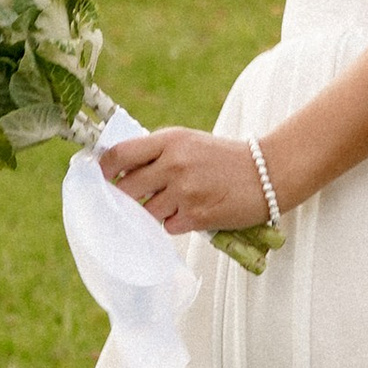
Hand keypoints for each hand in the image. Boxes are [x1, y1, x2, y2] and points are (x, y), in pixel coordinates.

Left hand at [97, 127, 272, 240]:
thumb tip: (118, 169)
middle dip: (123, 198)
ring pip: (146, 211)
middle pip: (125, 188)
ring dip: (153, 212)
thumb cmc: (223, 158)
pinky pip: (168, 226)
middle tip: (129, 200)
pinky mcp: (196, 215)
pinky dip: (174, 223)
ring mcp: (184, 191)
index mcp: (169, 140)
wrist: (267, 173)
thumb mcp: (189, 141)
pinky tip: (190, 213)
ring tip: (173, 203)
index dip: (103, 169)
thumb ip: (156, 152)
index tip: (100, 177)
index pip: (119, 154)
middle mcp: (173, 164)